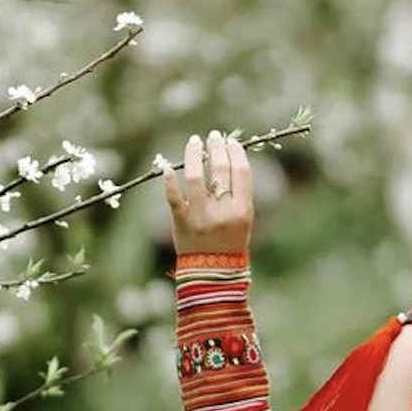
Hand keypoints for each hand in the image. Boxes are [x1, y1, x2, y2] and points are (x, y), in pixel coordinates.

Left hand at [162, 129, 253, 256]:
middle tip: (213, 137)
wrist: (213, 274)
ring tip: (195, 142)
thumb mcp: (244, 220)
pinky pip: (173, 197)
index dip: (236, 152)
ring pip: (196, 177)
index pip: (241, 172)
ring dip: (194, 155)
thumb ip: (238, 194)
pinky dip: (169, 181)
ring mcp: (201, 216)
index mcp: (242, 210)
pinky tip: (167, 167)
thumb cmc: (230, 243)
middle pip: (220, 170)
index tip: (231, 141)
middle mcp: (223, 212)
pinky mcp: (182, 222)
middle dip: (217, 148)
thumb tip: (228, 159)